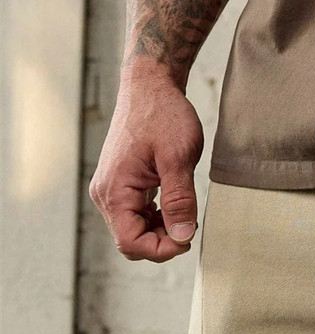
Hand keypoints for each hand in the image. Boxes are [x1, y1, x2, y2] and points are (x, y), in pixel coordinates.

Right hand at [89, 68, 203, 261]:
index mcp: (114, 190)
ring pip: (131, 226)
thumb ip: (180, 199)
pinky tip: (172, 203)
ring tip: (184, 212)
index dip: (161, 249)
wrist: (150, 84)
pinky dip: (153, 215)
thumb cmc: (163, 113)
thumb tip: (182, 236)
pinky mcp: (119, 179)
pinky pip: (133, 211)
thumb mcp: (178, 156)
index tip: (188, 239)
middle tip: (190, 226)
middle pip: (129, 238)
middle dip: (160, 240)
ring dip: (158, 228)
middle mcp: (105, 192)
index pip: (130, 242)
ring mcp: (110, 186)